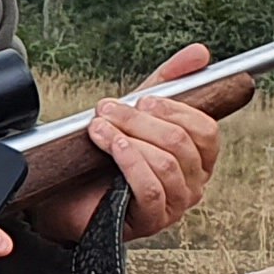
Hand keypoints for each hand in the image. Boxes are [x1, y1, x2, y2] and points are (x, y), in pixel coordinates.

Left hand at [38, 43, 225, 242]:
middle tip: (109, 109)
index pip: (206, 130)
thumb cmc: (107, 157)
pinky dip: (130, 162)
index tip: (144, 99)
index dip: (176, 110)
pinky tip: (112, 147)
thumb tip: (200, 53)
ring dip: (129, 137)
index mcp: (197, 159)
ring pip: (166, 163)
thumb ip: (169, 82)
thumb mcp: (137, 113)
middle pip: (181, 143)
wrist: (67, 196)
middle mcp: (192, 184)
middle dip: (141, 120)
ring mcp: (174, 205)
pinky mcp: (152, 220)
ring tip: (100, 127)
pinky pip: (150, 187)